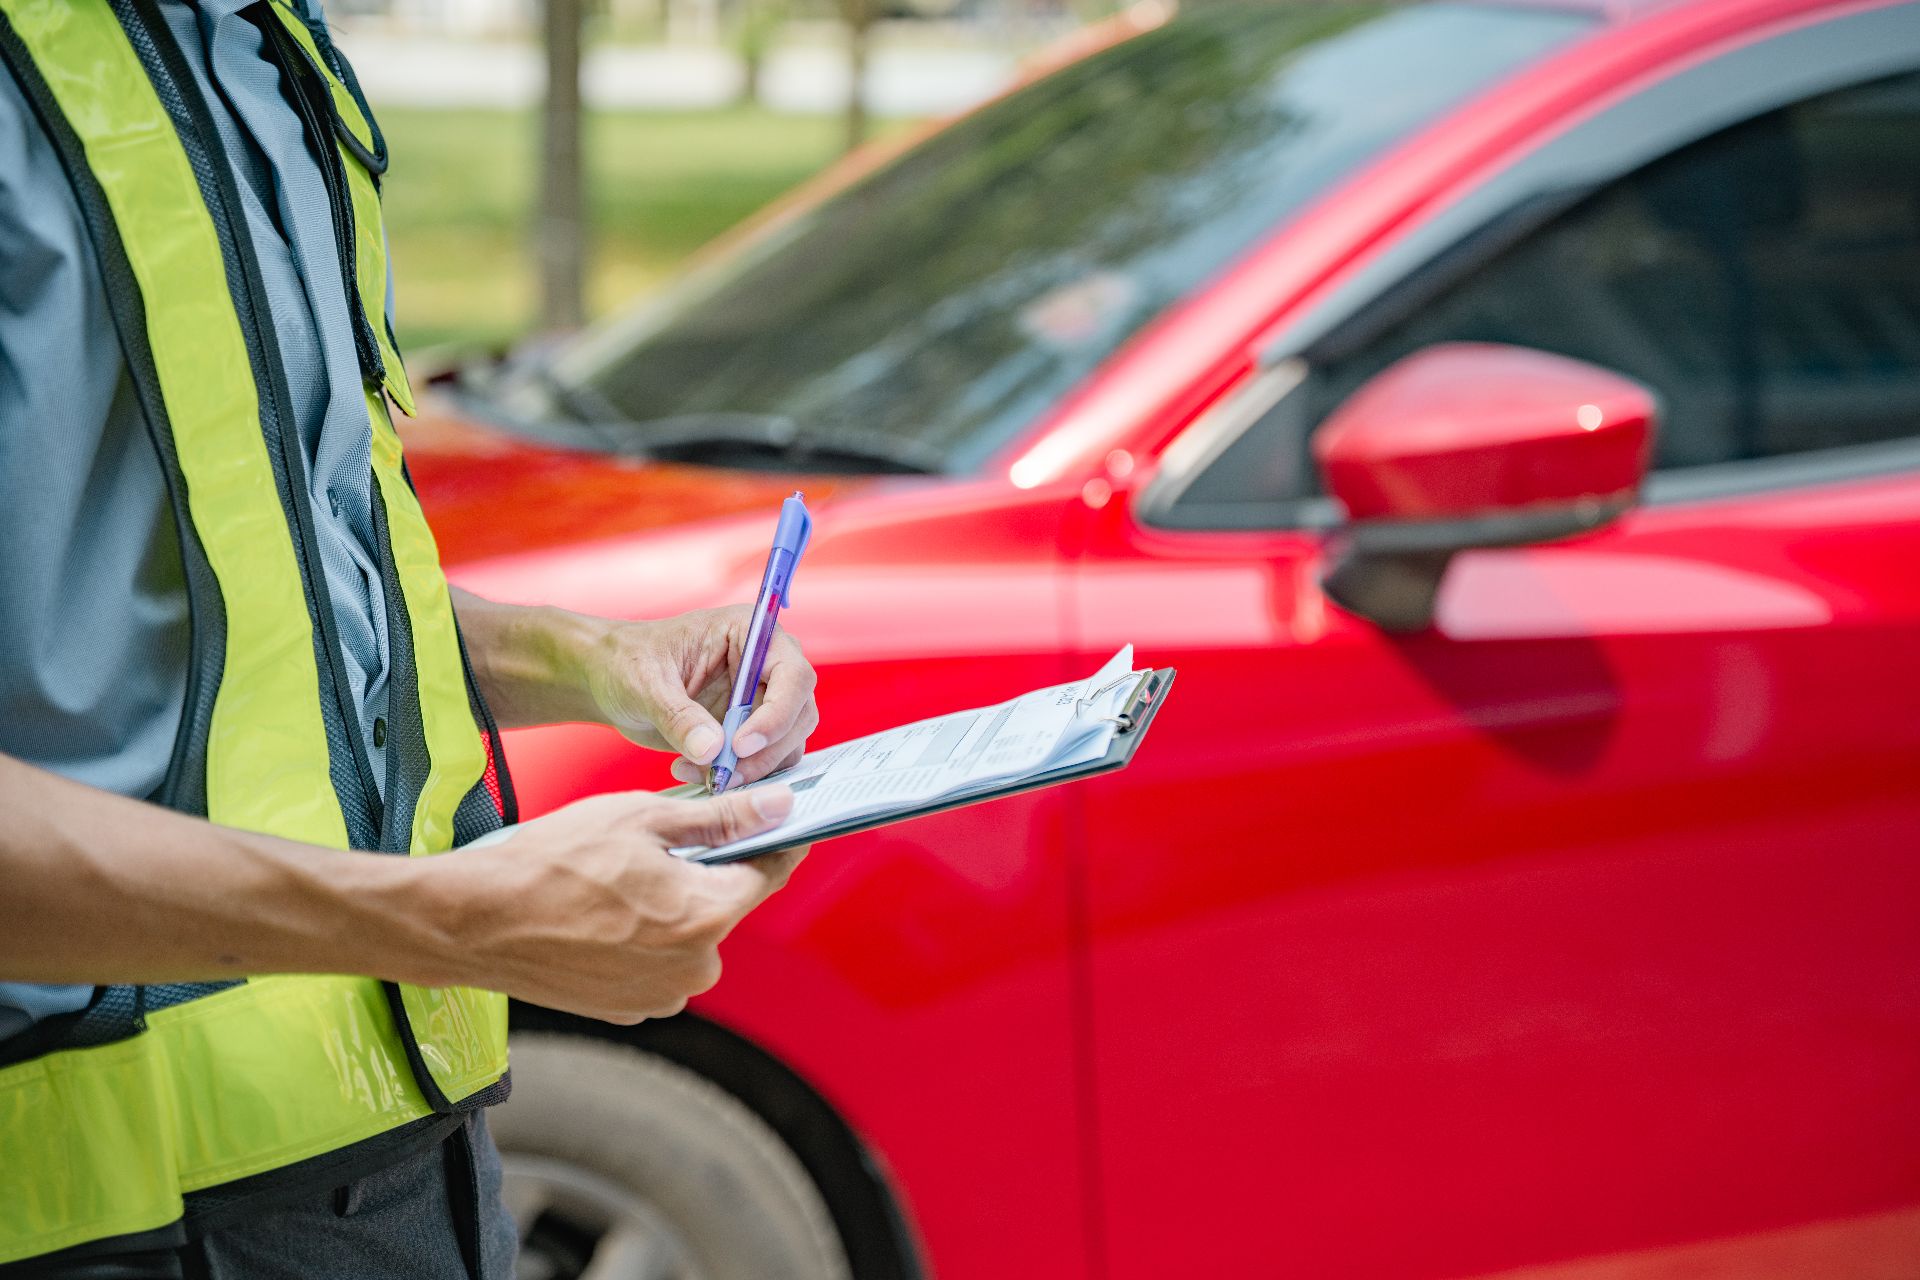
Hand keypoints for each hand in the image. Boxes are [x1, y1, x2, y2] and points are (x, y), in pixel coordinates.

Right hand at [441, 785, 807, 1022]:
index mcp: (706, 915)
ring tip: (617, 882)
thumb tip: (780, 806)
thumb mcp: (644, 819)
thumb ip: (722, 818)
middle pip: (724, 905)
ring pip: (689, 936)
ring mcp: (662, 995)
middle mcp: (695, 967)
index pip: (768, 873)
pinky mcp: (630, 1009)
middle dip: (704, 873)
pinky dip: (642, 938)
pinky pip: (657, 963)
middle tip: (657, 846)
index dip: (774, 840)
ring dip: (670, 908)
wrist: (476, 922)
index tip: (776, 821)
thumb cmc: (553, 862)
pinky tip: (602, 914)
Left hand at [584, 606, 818, 787]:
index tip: (740, 745)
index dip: (777, 713)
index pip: (792, 674)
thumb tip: (713, 750)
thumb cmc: (626, 662)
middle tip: (723, 773)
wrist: (610, 680)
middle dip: (767, 750)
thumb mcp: (645, 684)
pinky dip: (739, 775)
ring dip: (753, 768)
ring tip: (699, 773)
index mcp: (749, 633)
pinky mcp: (749, 730)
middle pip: (799, 713)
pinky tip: (696, 773)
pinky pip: (765, 761)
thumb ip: (679, 716)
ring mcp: (760, 700)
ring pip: (788, 742)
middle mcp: (765, 665)